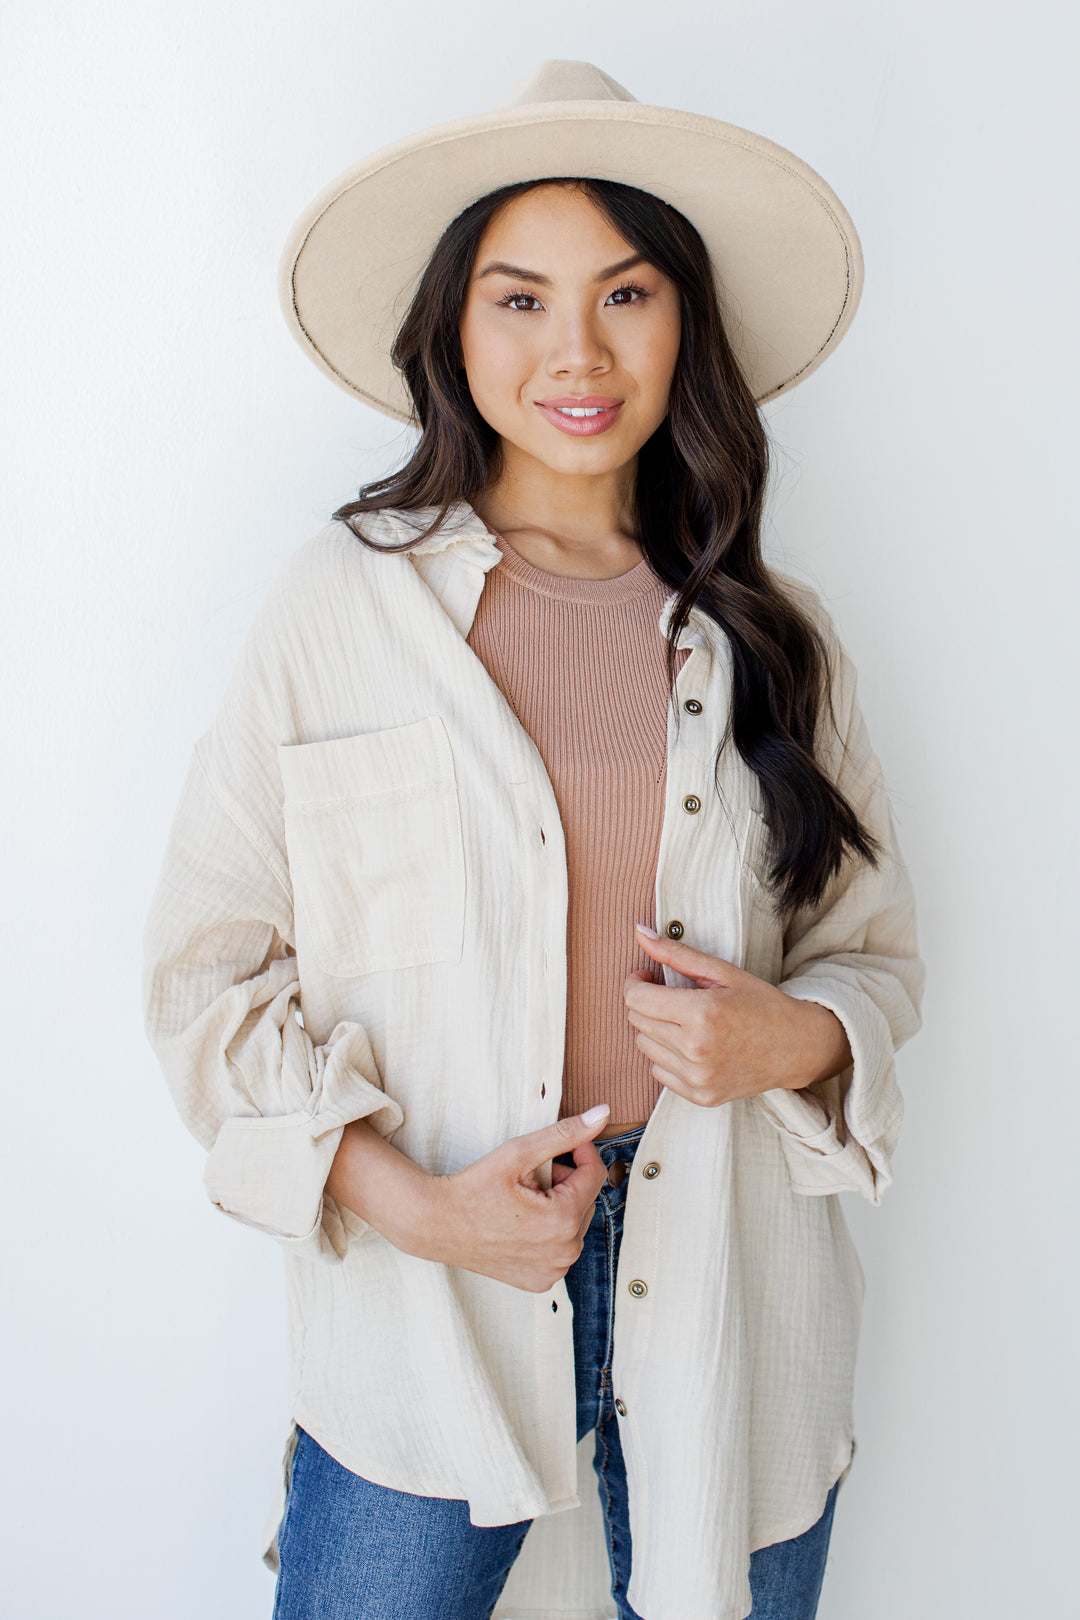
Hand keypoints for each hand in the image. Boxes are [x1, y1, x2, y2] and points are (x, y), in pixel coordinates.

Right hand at [416, 1108, 613, 1292]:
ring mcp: (553, 1270)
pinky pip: (560, 1248)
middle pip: (585, 1199)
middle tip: (527, 1177)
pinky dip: (548, 1233)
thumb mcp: (519, 1153)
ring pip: (574, 1224)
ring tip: (521, 1201)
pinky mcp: (540, 1281)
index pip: (595, 1174)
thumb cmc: (474, 1186)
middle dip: (564, 1181)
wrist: (436, 1224)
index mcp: (564, 1219)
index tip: (560, 1144)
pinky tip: (520, 1225)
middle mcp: (565, 1252)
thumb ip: (564, 1133)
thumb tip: (603, 1114)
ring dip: (558, 1206)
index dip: (581, 1151)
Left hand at [623, 925, 851, 1107]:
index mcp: (701, 1013)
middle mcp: (695, 1049)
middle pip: (637, 1021)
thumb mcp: (722, 972)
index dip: (635, 982)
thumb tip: (639, 933)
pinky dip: (667, 1056)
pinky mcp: (700, 1096)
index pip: (635, 999)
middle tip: (670, 995)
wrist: (796, 1047)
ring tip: (683, 1020)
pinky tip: (691, 1045)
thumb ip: (676, 953)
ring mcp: (697, 1078)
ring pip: (644, 1046)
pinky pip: (658, 1071)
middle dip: (647, 1003)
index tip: (648, 976)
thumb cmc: (761, 1004)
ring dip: (655, 1029)